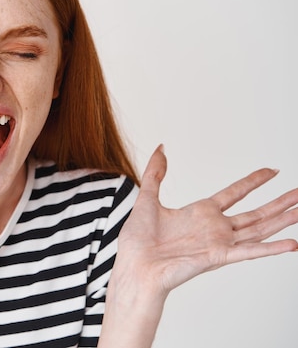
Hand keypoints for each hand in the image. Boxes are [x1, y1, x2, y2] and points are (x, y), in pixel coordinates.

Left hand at [117, 145, 297, 295]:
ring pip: (259, 230)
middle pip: (255, 213)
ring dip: (282, 221)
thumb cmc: (137, 241)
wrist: (133, 266)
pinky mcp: (217, 257)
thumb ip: (155, 174)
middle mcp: (214, 229)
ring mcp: (218, 243)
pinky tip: (292, 243)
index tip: (272, 170)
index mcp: (200, 214)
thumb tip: (160, 148)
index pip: (234, 194)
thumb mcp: (148, 198)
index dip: (253, 182)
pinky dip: (270, 248)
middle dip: (279, 203)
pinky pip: (249, 252)